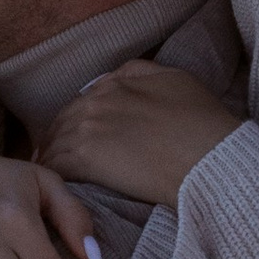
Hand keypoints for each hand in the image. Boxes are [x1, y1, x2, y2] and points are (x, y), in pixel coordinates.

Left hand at [38, 62, 239, 209]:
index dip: (80, 115)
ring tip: (50, 169)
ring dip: (52, 154)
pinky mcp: (85, 158)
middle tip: (56, 152)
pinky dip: (53, 172)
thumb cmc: (203, 123)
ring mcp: (88, 128)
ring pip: (56, 140)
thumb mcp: (177, 80)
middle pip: (66, 117)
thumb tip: (123, 78)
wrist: (208, 158)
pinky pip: (56, 164)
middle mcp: (98, 100)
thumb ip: (144, 74)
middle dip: (59, 134)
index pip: (87, 97)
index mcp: (118, 82)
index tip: (78, 130)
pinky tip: (55, 184)